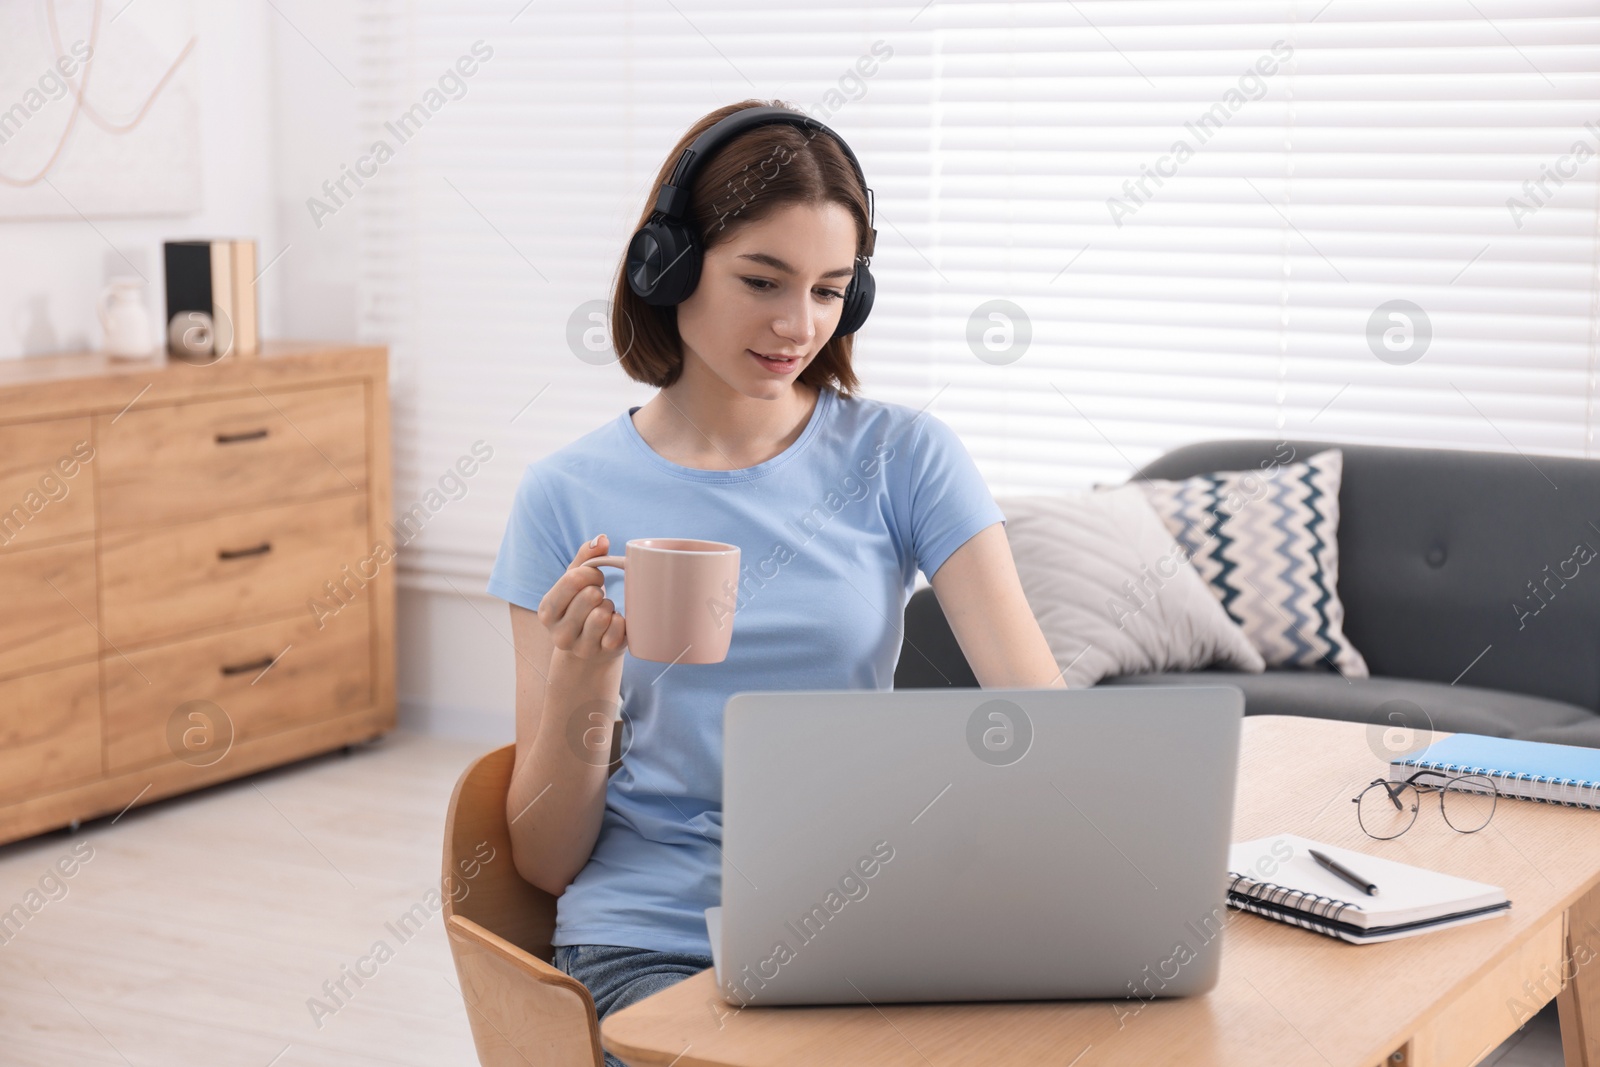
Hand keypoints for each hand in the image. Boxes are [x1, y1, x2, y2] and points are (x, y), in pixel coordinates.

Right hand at [538, 533, 626, 660]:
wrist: (591, 649)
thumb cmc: (582, 607)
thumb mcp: (576, 582)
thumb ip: (585, 557)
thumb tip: (601, 539)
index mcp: (547, 611)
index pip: (573, 580)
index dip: (590, 573)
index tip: (594, 578)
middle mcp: (559, 634)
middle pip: (590, 596)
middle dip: (599, 591)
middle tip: (598, 597)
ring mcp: (581, 648)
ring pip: (603, 615)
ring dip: (609, 607)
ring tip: (604, 611)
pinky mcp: (604, 654)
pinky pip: (618, 630)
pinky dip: (621, 622)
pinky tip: (614, 624)